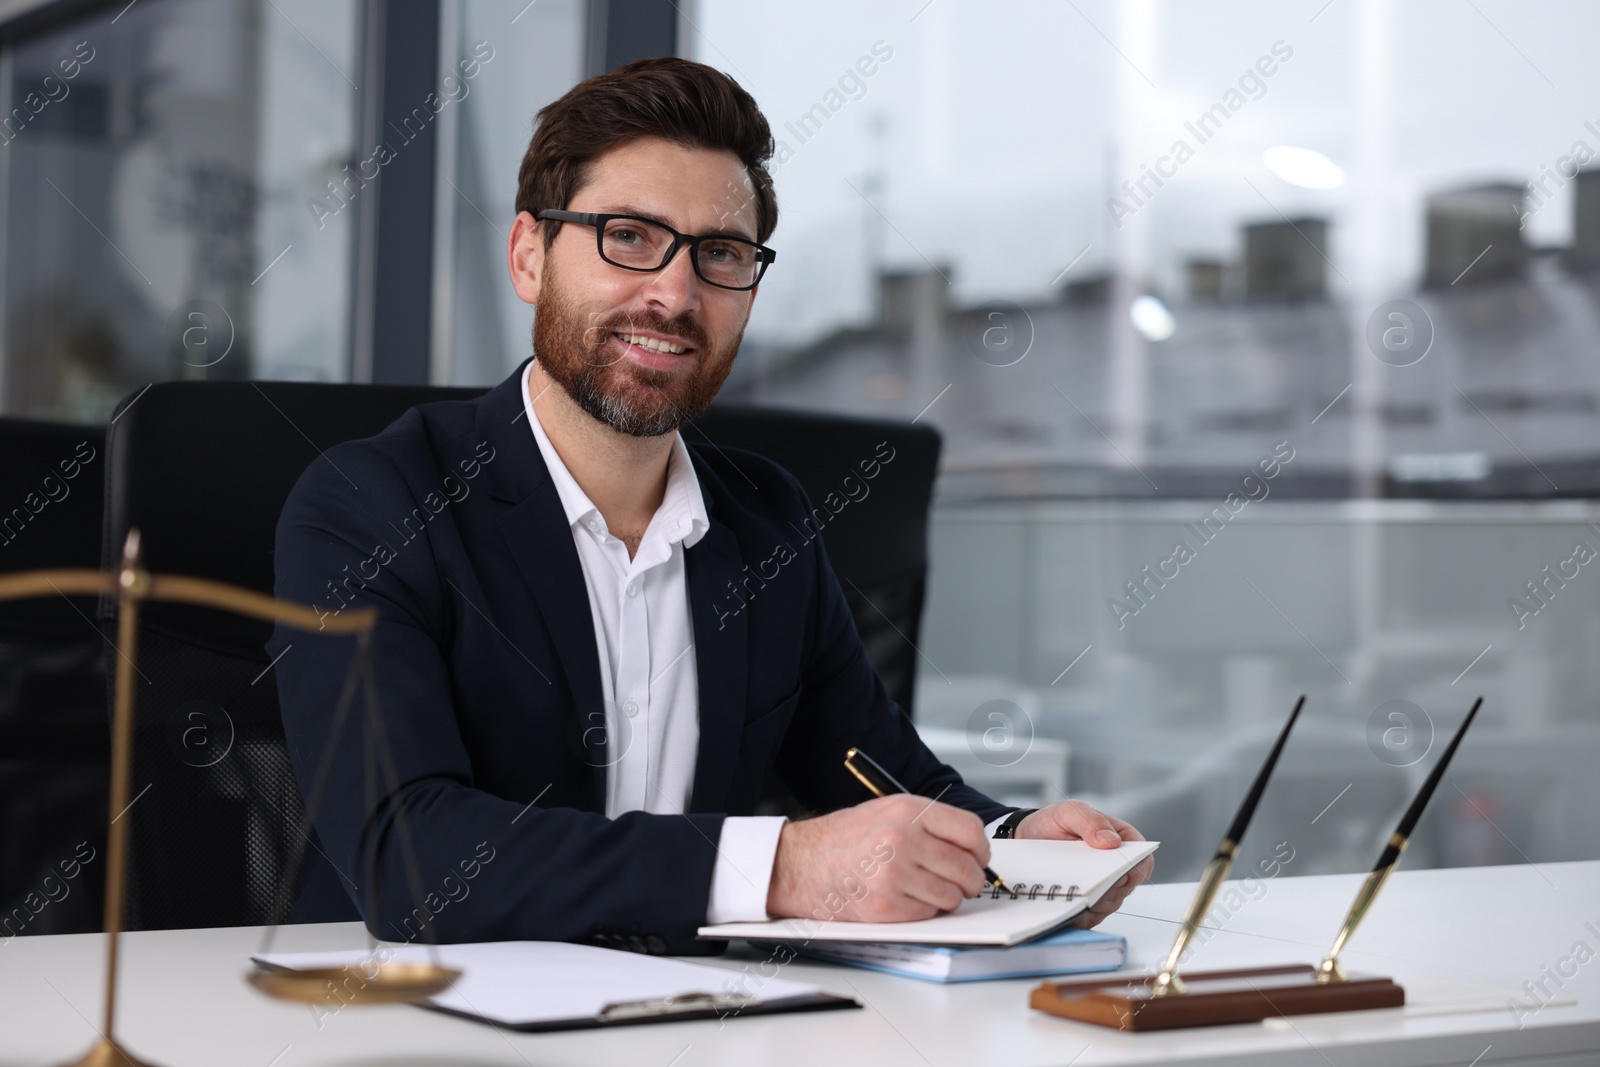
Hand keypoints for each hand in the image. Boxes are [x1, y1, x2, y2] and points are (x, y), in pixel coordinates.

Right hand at [766, 795, 990, 921]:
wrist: (799, 863)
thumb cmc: (842, 838)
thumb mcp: (886, 811)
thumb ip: (928, 824)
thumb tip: (971, 847)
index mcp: (907, 810)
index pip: (970, 831)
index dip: (981, 849)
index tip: (979, 857)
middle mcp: (902, 839)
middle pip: (966, 866)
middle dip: (970, 879)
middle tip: (963, 882)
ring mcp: (894, 874)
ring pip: (951, 895)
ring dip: (947, 897)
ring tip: (927, 889)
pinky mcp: (886, 906)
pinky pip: (928, 913)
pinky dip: (924, 910)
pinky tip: (907, 899)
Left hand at [1016, 801, 1153, 928]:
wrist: (1029, 838)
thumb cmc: (1055, 823)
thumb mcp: (1070, 812)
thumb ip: (1091, 821)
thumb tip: (1112, 841)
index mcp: (1122, 841)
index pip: (1143, 861)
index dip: (1135, 871)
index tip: (1119, 875)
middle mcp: (1116, 867)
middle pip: (1126, 887)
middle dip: (1108, 889)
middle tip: (1088, 887)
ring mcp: (1103, 886)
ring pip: (1110, 904)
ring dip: (1093, 903)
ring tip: (1072, 893)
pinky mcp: (1088, 903)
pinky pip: (1091, 917)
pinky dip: (1080, 916)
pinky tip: (1067, 907)